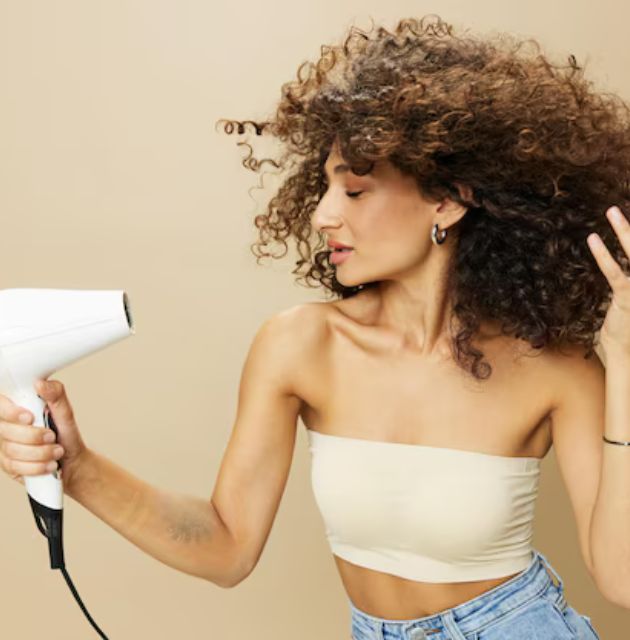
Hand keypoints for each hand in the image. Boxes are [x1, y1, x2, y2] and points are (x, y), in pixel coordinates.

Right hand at [0, 379, 87, 489]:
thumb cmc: (65, 434)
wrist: (72, 460)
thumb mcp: (65, 413)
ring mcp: (5, 446)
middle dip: (34, 436)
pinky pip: (15, 467)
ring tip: (57, 451)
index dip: (10, 412)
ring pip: (12, 451)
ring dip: (40, 453)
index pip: (0, 405)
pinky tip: (50, 464)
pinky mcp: (8, 464)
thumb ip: (56, 395)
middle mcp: (6, 427)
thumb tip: (41, 383)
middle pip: (5, 431)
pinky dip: (37, 467)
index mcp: (17, 408)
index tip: (29, 417)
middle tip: (52, 436)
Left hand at [587, 205, 629, 356]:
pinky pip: (615, 272)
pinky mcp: (628, 297)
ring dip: (624, 231)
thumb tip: (598, 283)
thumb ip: (611, 294)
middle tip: (617, 208)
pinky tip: (593, 239)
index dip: (629, 239)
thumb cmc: (619, 339)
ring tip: (611, 211)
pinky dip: (603, 256)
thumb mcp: (615, 311)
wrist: (626, 359)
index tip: (626, 224)